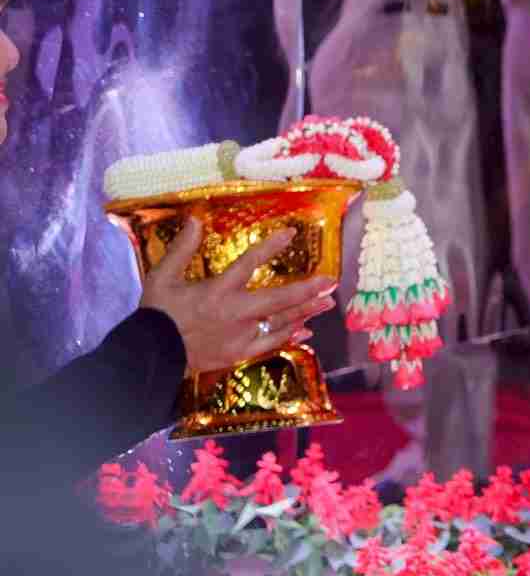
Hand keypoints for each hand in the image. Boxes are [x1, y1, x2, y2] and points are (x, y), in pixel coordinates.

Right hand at [139, 220, 338, 374]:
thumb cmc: (157, 314)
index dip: (271, 247)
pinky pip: (271, 344)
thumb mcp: (161, 277)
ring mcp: (240, 336)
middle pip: (279, 299)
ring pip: (281, 322)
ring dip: (306, 312)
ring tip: (328, 303)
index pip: (249, 263)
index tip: (291, 234)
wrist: (151, 355)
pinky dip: (290, 336)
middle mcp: (235, 314)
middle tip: (331, 282)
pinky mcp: (240, 354)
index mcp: (217, 291)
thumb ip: (182, 249)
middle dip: (307, 290)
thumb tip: (195, 220)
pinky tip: (305, 331)